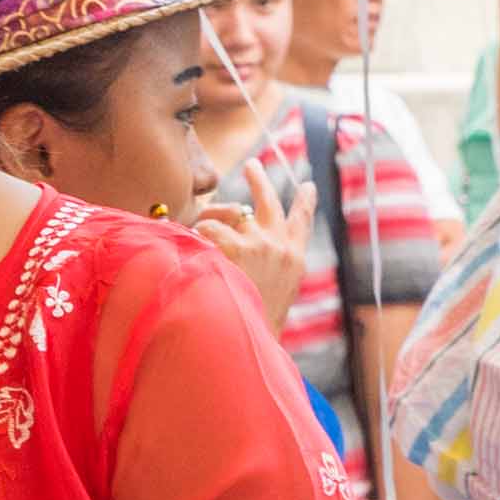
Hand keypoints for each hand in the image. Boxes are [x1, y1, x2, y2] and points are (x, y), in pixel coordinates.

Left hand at [192, 160, 312, 329]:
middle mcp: (279, 245)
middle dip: (260, 180)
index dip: (305, 202)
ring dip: (211, 219)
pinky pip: (209, 227)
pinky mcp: (235, 247)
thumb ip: (270, 263)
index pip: (303, 221)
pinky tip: (190, 246)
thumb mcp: (277, 289)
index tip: (308, 185)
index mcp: (294, 256)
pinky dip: (197, 234)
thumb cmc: (257, 317)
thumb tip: (252, 241)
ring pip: (230, 215)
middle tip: (252, 165)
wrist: (252, 334)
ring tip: (198, 231)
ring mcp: (258, 244)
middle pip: (269, 202)